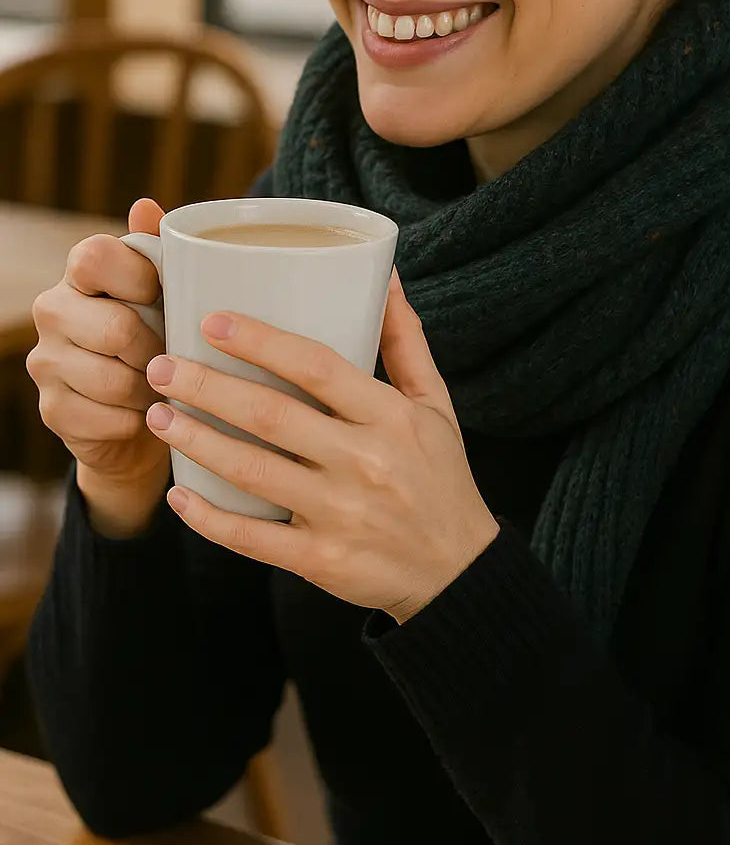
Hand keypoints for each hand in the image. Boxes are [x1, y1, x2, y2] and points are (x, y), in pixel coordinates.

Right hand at [27, 198, 172, 534]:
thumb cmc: (160, 336)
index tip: (162, 297)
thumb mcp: (166, 291)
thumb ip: (158, 249)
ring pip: (114, 380)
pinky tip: (148, 415)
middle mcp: (51, 312)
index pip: (95, 257)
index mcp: (78, 274)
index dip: (139, 279)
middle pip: (115, 329)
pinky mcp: (53, 411)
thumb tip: (145, 206)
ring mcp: (45, 363)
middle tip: (176, 356)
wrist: (141, 413)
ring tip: (165, 386)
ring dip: (154, 389)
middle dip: (158, 349)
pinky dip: (141, 421)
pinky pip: (110, 419)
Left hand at [145, 268, 499, 623]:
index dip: (262, 342)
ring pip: (251, 473)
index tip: (213, 321)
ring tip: (156, 416)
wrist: (458, 569)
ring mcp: (340, 514)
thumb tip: (387, 275)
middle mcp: (364, 463)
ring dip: (196, 442)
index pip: (318, 368)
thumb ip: (405, 340)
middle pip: (271, 417)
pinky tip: (179, 494)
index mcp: (391, 417)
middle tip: (161, 366)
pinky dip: (209, 518)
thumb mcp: (435, 403)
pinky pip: (252, 538)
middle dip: (207, 388)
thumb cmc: (439, 476)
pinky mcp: (321, 560)